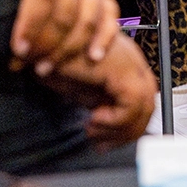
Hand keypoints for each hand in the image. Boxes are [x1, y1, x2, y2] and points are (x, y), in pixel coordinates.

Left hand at [0, 0, 119, 71]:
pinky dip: (105, 37)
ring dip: (70, 47)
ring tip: (44, 69)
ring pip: (88, 18)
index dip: (31, 22)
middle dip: (47, 43)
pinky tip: (93, 57)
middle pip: (66, 12)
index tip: (17, 48)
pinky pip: (110, 15)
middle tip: (25, 65)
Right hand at [40, 32, 155, 145]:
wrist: (38, 41)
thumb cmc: (52, 58)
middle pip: (148, 104)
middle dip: (127, 131)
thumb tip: (104, 127)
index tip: (105, 142)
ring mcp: (129, 62)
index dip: (127, 125)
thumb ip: (96, 102)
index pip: (142, 100)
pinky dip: (116, 120)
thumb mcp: (78, 86)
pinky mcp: (121, 68)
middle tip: (102, 145)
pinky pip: (132, 104)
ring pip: (144, 106)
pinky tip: (93, 119)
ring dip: (120, 129)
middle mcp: (131, 59)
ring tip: (93, 131)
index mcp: (124, 63)